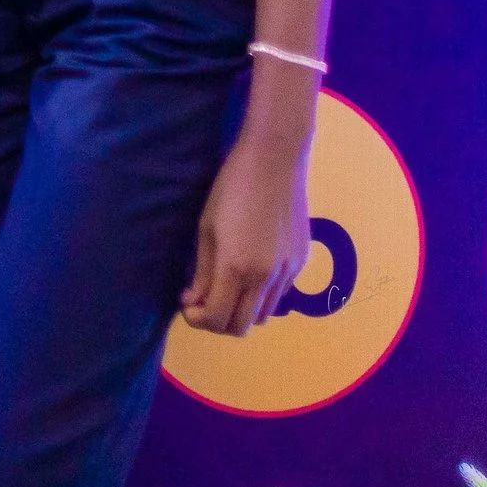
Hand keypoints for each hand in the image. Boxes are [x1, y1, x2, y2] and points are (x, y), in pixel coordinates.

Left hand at [180, 131, 310, 334]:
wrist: (274, 160)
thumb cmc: (230, 188)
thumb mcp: (206, 228)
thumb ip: (202, 271)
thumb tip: (194, 301)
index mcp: (237, 267)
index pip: (217, 319)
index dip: (197, 319)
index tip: (186, 304)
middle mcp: (266, 277)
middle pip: (242, 327)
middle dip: (217, 322)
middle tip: (201, 302)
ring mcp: (288, 271)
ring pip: (263, 315)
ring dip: (240, 310)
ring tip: (223, 287)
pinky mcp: (300, 262)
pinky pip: (278, 295)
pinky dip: (260, 296)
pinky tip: (246, 271)